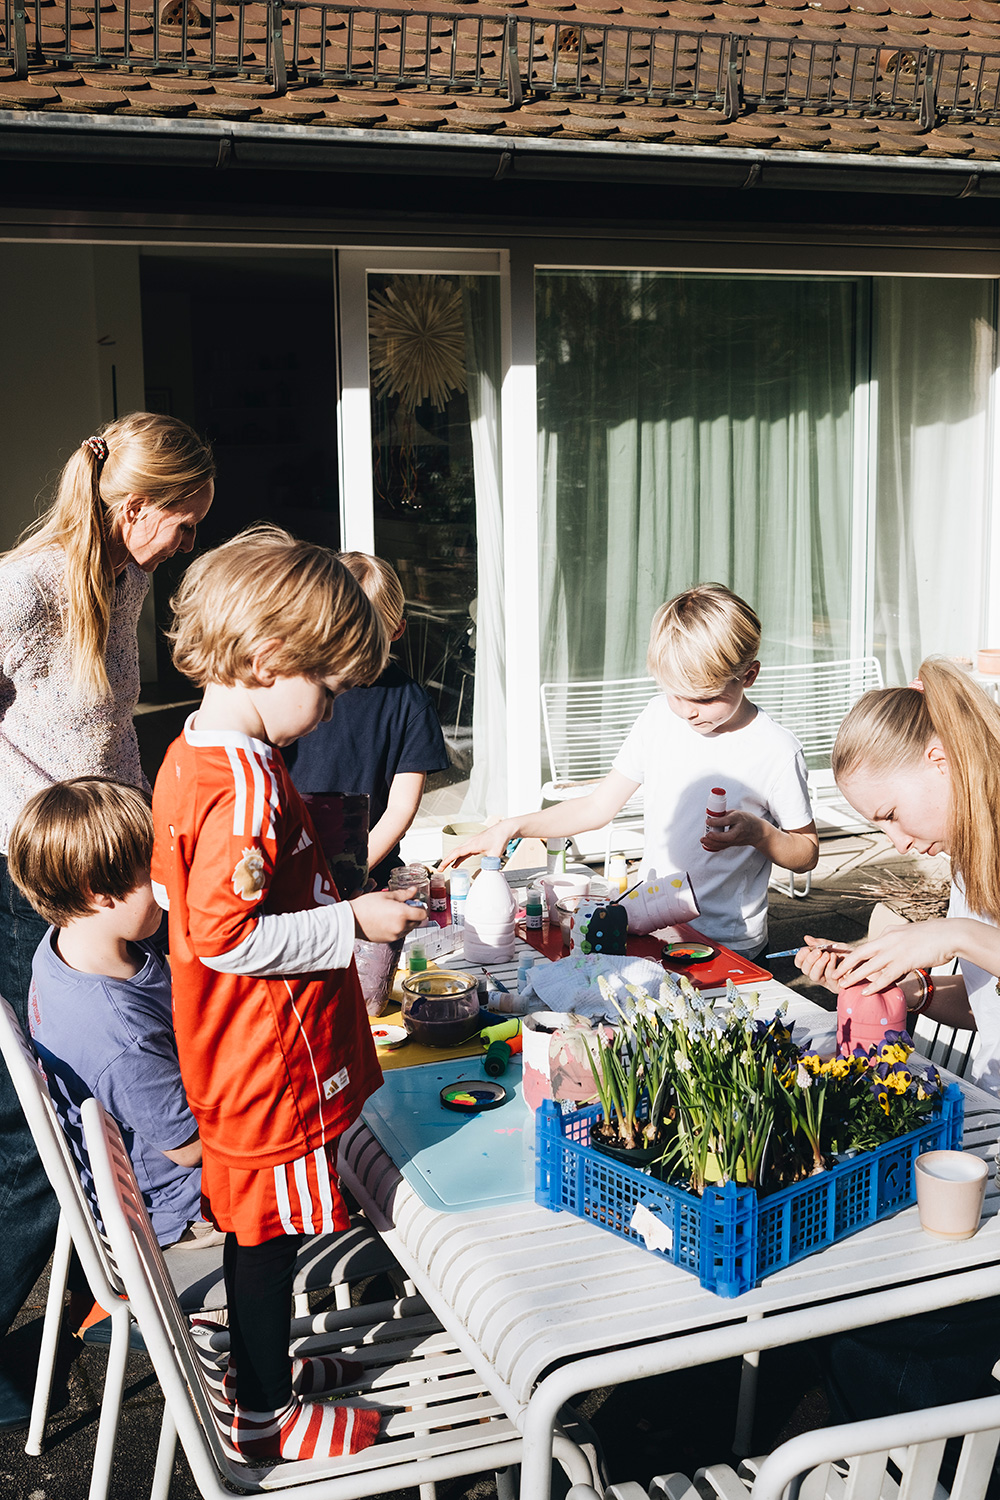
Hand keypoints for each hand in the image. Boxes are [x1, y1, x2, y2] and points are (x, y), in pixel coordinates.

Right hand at [349, 889, 427, 942]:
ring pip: (409, 928)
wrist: (351, 920)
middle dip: (414, 914)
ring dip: (406, 921)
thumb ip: (403, 894)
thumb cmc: (365, 906)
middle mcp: (401, 926)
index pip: (423, 914)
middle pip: (417, 922)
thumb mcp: (386, 895)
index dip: (420, 907)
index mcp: (402, 914)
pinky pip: (400, 934)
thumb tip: (413, 891)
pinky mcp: (389, 940)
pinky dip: (398, 928)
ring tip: (393, 913)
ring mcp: (395, 935)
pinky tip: (388, 921)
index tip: (415, 903)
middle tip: (404, 906)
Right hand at [439, 819, 515, 869]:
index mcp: (473, 845)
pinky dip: (458, 858)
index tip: (441, 867)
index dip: (447, 860)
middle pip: (454, 852)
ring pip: (458, 851)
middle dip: (446, 861)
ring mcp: (471, 843)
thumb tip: (488, 874)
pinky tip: (456, 864)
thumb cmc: (500, 839)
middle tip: (439, 869)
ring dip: (451, 859)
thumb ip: (491, 864)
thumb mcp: (496, 854)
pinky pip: (463, 852)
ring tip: (444, 868)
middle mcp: (470, 843)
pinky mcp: (474, 845)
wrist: (504, 830)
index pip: (456, 853)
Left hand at [701, 808, 765, 852]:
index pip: (728, 821)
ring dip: (713, 843)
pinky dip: (715, 846)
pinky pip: (724, 846)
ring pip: (725, 844)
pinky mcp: (734, 844)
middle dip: (716, 837)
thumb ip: (725, 815)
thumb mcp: (737, 813)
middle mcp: (739, 830)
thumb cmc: (746, 820)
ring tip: (703, 840)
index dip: (717, 822)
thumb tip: (711, 817)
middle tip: (706, 835)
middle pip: (728, 836)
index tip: (707, 821)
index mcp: (739, 818)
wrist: (758, 832)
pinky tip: (707, 844)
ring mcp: (737, 839)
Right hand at [794, 936, 854, 992]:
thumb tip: (806, 938)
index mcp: (817, 964)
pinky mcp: (836, 987)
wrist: (869, 961)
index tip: (805, 949)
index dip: (800, 957)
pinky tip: (834, 958)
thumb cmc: (853, 955)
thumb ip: (821, 944)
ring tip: (827, 954)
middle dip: (809, 960)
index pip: (801, 963)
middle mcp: (821, 973)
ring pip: (814, 976)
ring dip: (818, 964)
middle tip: (817, 951)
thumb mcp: (836, 946)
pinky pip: (828, 978)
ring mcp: (828, 981)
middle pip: (805, 970)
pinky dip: (829, 967)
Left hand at [832, 919, 957, 993]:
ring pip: (868, 966)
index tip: (840, 962)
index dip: (851, 955)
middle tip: (833, 973)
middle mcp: (888, 939)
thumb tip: (890, 955)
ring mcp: (895, 950)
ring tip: (842, 984)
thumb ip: (897, 944)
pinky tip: (865, 991)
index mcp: (888, 933)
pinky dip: (874, 985)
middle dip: (844, 964)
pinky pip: (885, 976)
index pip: (865, 946)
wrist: (951, 935)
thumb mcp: (909, 936)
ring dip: (853, 976)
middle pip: (859, 953)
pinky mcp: (905, 961)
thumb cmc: (934, 937)